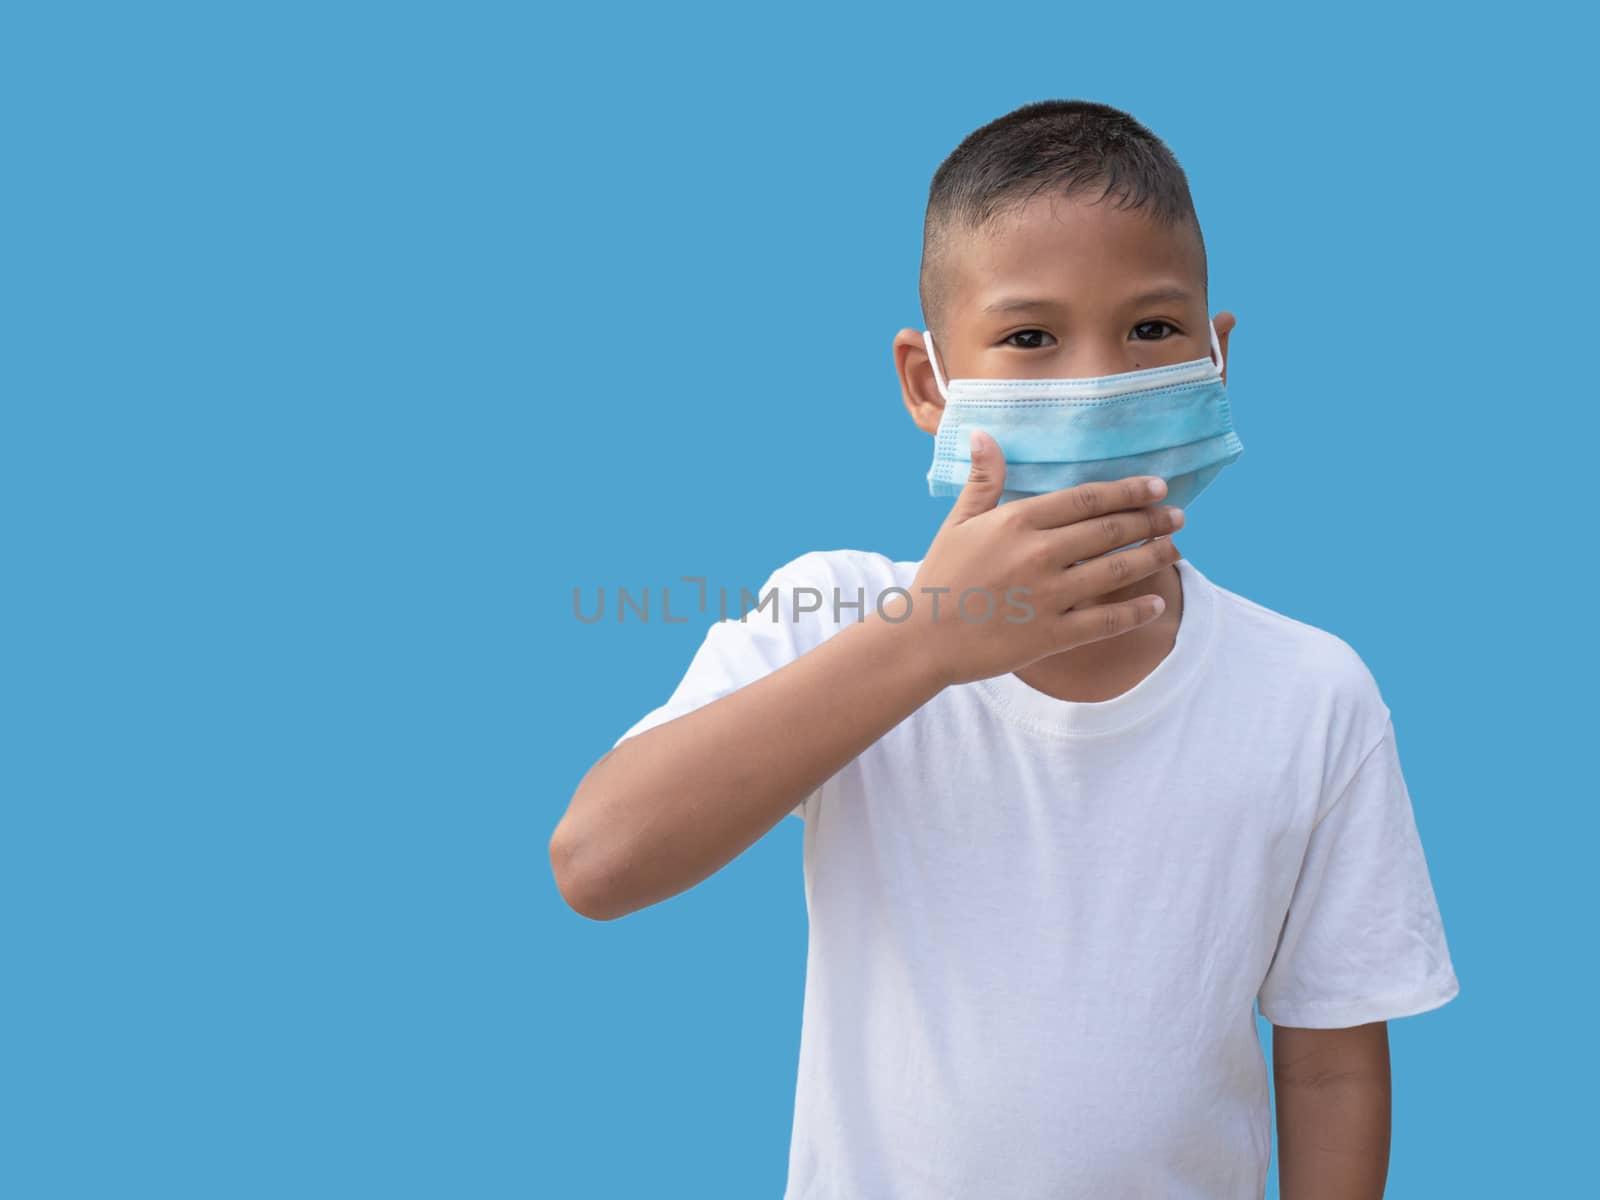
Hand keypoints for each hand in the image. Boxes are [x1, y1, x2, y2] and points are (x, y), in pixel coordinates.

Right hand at [903, 430, 1184, 687]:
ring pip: (1115, 571)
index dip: (1127, 491)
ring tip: (1175, 548)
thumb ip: (983, 480)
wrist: (922, 639)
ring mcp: (1047, 596)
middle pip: (1109, 531)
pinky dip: (1136, 610)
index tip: (1156, 486)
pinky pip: (1105, 621)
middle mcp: (1038, 554)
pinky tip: (1157, 602)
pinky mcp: (1051, 635)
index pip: (1086, 499)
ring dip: (1152, 557)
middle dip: (1150, 521)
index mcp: (1017, 522)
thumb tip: (985, 434)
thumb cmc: (940, 578)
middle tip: (1177, 516)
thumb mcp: (958, 522)